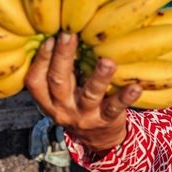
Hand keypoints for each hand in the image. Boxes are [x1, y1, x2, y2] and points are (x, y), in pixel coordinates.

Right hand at [25, 32, 141, 154]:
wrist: (98, 140)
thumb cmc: (77, 104)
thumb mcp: (61, 94)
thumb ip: (60, 71)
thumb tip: (62, 30)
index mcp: (47, 100)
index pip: (35, 81)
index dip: (41, 60)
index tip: (50, 37)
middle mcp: (63, 109)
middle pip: (59, 82)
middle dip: (63, 57)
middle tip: (69, 35)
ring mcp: (85, 116)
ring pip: (90, 95)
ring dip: (99, 77)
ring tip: (107, 61)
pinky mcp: (106, 120)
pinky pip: (115, 108)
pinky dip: (126, 97)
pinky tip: (135, 86)